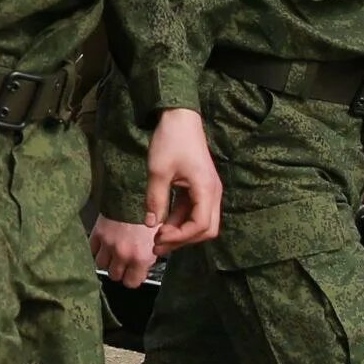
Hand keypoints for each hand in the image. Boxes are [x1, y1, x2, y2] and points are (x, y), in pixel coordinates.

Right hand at [90, 216, 161, 286]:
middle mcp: (123, 254)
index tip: (134, 273)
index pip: (131, 283)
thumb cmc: (151, 213)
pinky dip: (97, 249)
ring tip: (113, 254)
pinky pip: (92, 250)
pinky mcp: (97, 234)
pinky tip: (104, 244)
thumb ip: (150, 254)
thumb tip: (145, 264)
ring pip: (101, 265)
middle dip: (119, 271)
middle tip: (124, 263)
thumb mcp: (159, 237)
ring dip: (107, 261)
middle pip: (115, 276)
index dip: (133, 278)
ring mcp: (108, 245)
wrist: (135, 192)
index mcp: (141, 257)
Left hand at [145, 107, 221, 250]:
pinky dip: (180, 221)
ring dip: (181, 233)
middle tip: (157, 245)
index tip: (158, 237)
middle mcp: (213, 192)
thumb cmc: (170, 140)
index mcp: (206, 189)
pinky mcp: (200, 188)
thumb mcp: (158, 171)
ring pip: (200, 222)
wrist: (180, 118)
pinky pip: (193, 211)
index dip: (180, 237)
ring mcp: (208, 191)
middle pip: (207, 229)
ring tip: (156, 239)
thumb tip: (151, 225)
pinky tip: (161, 225)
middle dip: (183, 241)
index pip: (200, 225)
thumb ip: (156, 199)